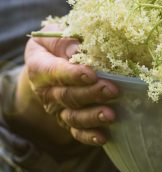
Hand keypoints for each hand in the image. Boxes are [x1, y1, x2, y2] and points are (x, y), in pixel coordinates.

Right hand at [15, 25, 117, 145]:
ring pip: (72, 117)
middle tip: (112, 90)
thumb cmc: (61, 43)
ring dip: (92, 117)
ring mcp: (57, 108)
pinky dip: (88, 136)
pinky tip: (103, 137)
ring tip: (111, 115)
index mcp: (39, 66)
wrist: (54, 59)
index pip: (54, 72)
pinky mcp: (68, 120)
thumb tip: (80, 49)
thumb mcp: (58, 34)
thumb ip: (67, 41)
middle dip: (91, 94)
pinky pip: (76, 132)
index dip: (72, 74)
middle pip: (67, 96)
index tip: (91, 73)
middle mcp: (45, 91)